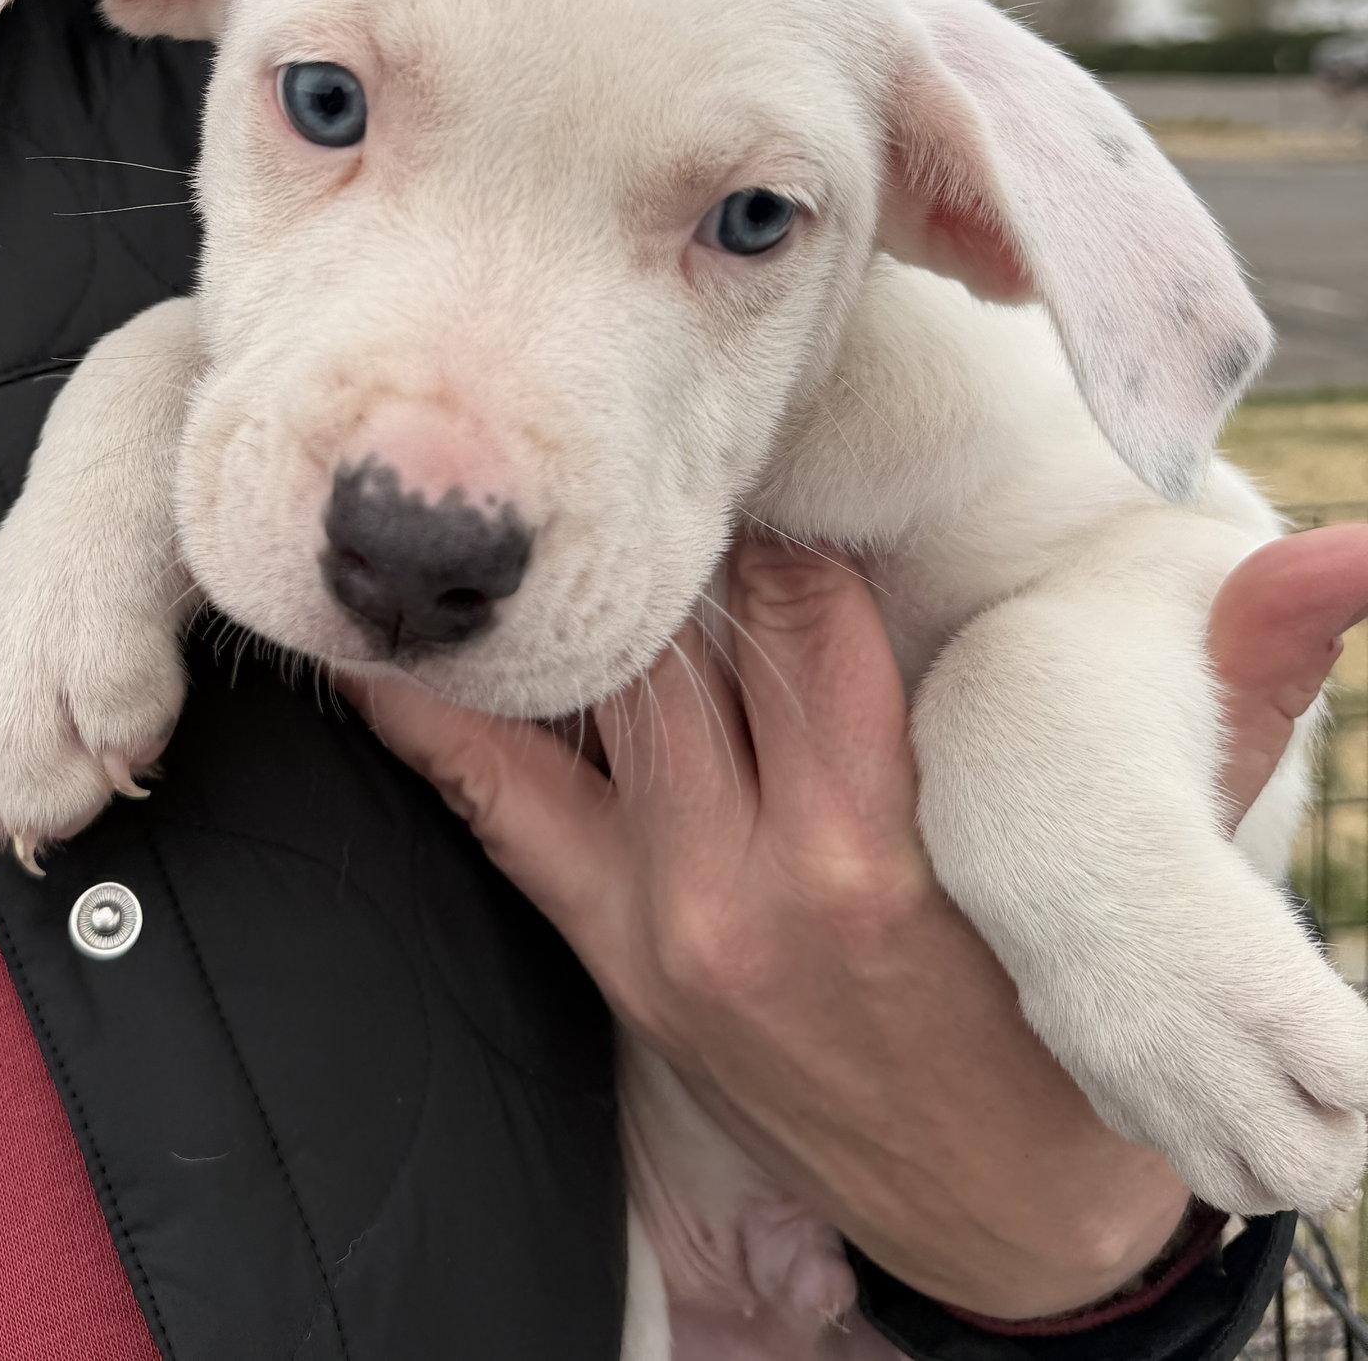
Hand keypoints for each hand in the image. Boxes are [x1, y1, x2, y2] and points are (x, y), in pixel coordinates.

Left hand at [345, 524, 1367, 1320]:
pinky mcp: (613, 954)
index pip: (811, 613)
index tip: (767, 450)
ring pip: (590, 702)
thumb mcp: (1161, 871)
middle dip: (682, 547)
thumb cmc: (1064, 1020)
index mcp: (887, 837)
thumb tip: (1353, 557)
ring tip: (498, 495)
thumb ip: (1241, 696)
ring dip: (565, 605)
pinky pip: (495, 811)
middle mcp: (756, 874)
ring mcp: (664, 919)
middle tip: (630, 442)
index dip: (797, 527)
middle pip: (686, 640)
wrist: (999, 1213)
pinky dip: (437, 722)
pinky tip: (384, 643)